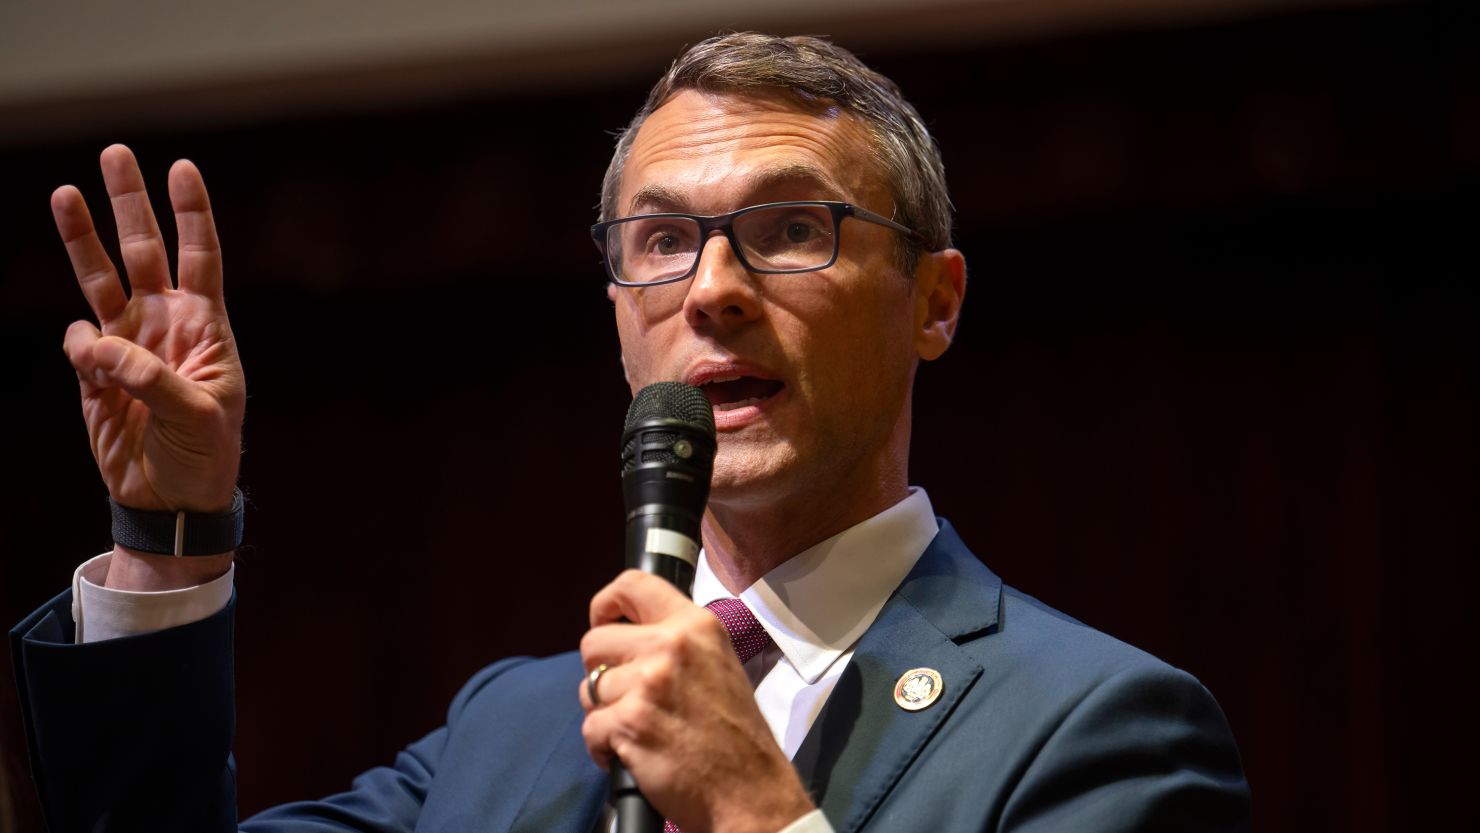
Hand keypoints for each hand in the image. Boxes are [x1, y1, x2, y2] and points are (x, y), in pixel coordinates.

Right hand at [55, 145, 244, 584]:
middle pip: (145, 251)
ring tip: (63, 193)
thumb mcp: (196, 417)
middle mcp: (166, 325)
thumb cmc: (206, 456)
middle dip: (130, 204)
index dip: (192, 213)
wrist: (173, 500)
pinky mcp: (94, 372)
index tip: (182, 168)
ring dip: (82, 237)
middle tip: (116, 153)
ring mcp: (128, 344)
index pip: (202, 257)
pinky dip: (80, 348)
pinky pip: (78, 342)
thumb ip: (148, 378)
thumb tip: (95, 342)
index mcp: (207, 328)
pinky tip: (92, 367)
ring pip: (100, 278)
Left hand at [579, 571, 815, 832]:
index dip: (605, 604)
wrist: (750, 790)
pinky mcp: (630, 722)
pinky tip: (632, 754)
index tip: (603, 622)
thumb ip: (677, 642)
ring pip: (588, 688)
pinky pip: (590, 728)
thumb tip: (628, 634)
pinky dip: (603, 748)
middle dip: (600, 672)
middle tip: (625, 696)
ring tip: (638, 730)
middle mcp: (671, 646)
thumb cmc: (736, 735)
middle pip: (594, 642)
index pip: (632, 584)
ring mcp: (648, 683)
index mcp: (695, 625)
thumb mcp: (718, 664)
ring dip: (604, 713)